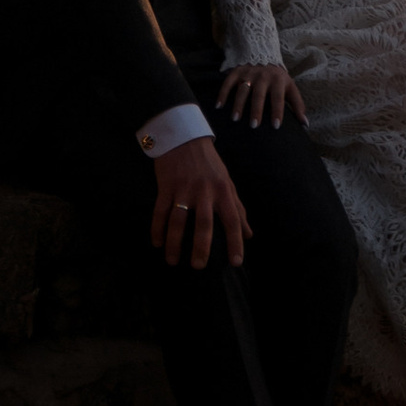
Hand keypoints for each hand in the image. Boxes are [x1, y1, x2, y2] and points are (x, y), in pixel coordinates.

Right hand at [152, 141, 248, 268]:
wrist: (184, 138)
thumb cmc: (209, 164)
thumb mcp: (227, 183)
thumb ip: (238, 208)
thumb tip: (249, 234)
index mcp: (223, 190)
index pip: (232, 219)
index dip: (236, 241)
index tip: (235, 261)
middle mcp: (204, 191)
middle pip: (204, 223)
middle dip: (201, 247)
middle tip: (199, 267)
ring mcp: (183, 189)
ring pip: (178, 221)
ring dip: (174, 243)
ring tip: (173, 261)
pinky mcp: (165, 186)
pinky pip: (160, 211)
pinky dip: (157, 228)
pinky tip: (157, 243)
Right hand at [215, 57, 306, 129]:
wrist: (263, 52)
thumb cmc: (278, 78)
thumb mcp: (290, 87)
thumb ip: (297, 105)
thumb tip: (305, 124)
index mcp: (278, 81)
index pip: (278, 98)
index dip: (278, 111)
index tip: (276, 126)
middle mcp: (263, 76)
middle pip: (259, 95)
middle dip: (256, 110)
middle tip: (254, 126)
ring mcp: (249, 73)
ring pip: (243, 90)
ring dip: (238, 104)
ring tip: (235, 119)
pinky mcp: (237, 71)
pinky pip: (228, 82)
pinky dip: (223, 94)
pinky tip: (218, 106)